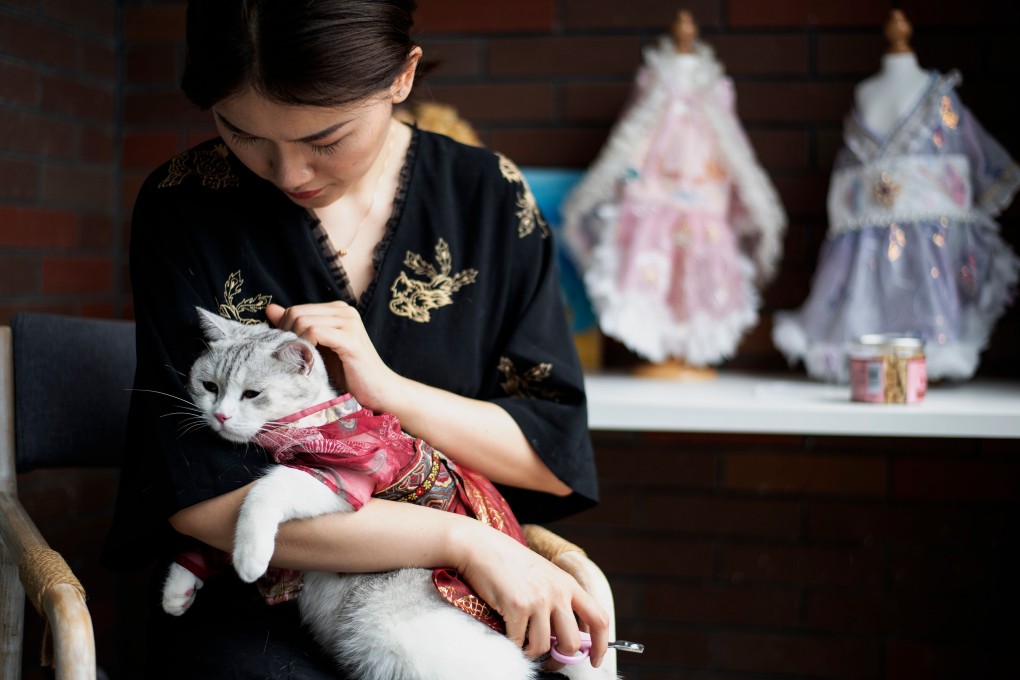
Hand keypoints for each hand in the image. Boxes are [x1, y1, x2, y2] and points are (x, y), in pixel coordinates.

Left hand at [265, 302, 405, 410]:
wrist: (379, 391)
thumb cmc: (349, 373)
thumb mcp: (319, 348)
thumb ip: (297, 327)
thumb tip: (271, 309)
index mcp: (337, 310)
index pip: (296, 309)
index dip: (285, 331)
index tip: (288, 353)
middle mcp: (345, 311)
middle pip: (297, 313)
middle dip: (287, 337)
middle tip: (293, 360)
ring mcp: (349, 323)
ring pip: (303, 322)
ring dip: (296, 344)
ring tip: (303, 363)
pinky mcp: (351, 339)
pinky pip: (315, 332)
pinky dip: (306, 347)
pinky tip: (311, 363)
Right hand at [454, 522, 609, 667]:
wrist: (483, 547)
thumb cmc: (511, 563)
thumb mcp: (545, 576)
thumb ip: (559, 600)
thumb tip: (568, 637)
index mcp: (568, 584)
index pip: (598, 619)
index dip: (600, 645)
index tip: (593, 660)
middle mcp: (557, 592)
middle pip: (572, 642)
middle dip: (561, 658)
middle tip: (550, 659)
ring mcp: (538, 600)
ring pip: (544, 647)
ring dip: (533, 652)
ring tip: (524, 643)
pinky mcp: (517, 606)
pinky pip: (519, 642)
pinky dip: (514, 645)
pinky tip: (509, 634)